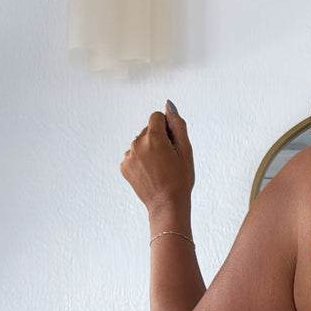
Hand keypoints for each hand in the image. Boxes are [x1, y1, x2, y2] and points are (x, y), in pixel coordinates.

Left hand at [120, 102, 194, 222]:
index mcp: (153, 138)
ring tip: (159, 168)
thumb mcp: (186, 150)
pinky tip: (150, 173)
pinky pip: (134, 154)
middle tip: (168, 160)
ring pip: (141, 142)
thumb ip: (177, 124)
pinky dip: (141, 160)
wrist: (167, 205)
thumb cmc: (180, 179)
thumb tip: (168, 105)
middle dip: (158, 139)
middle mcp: (137, 144)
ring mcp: (128, 156)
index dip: (167, 129)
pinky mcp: (124, 166)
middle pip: (148, 129)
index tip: (172, 145)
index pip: (157, 117)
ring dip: (149, 149)